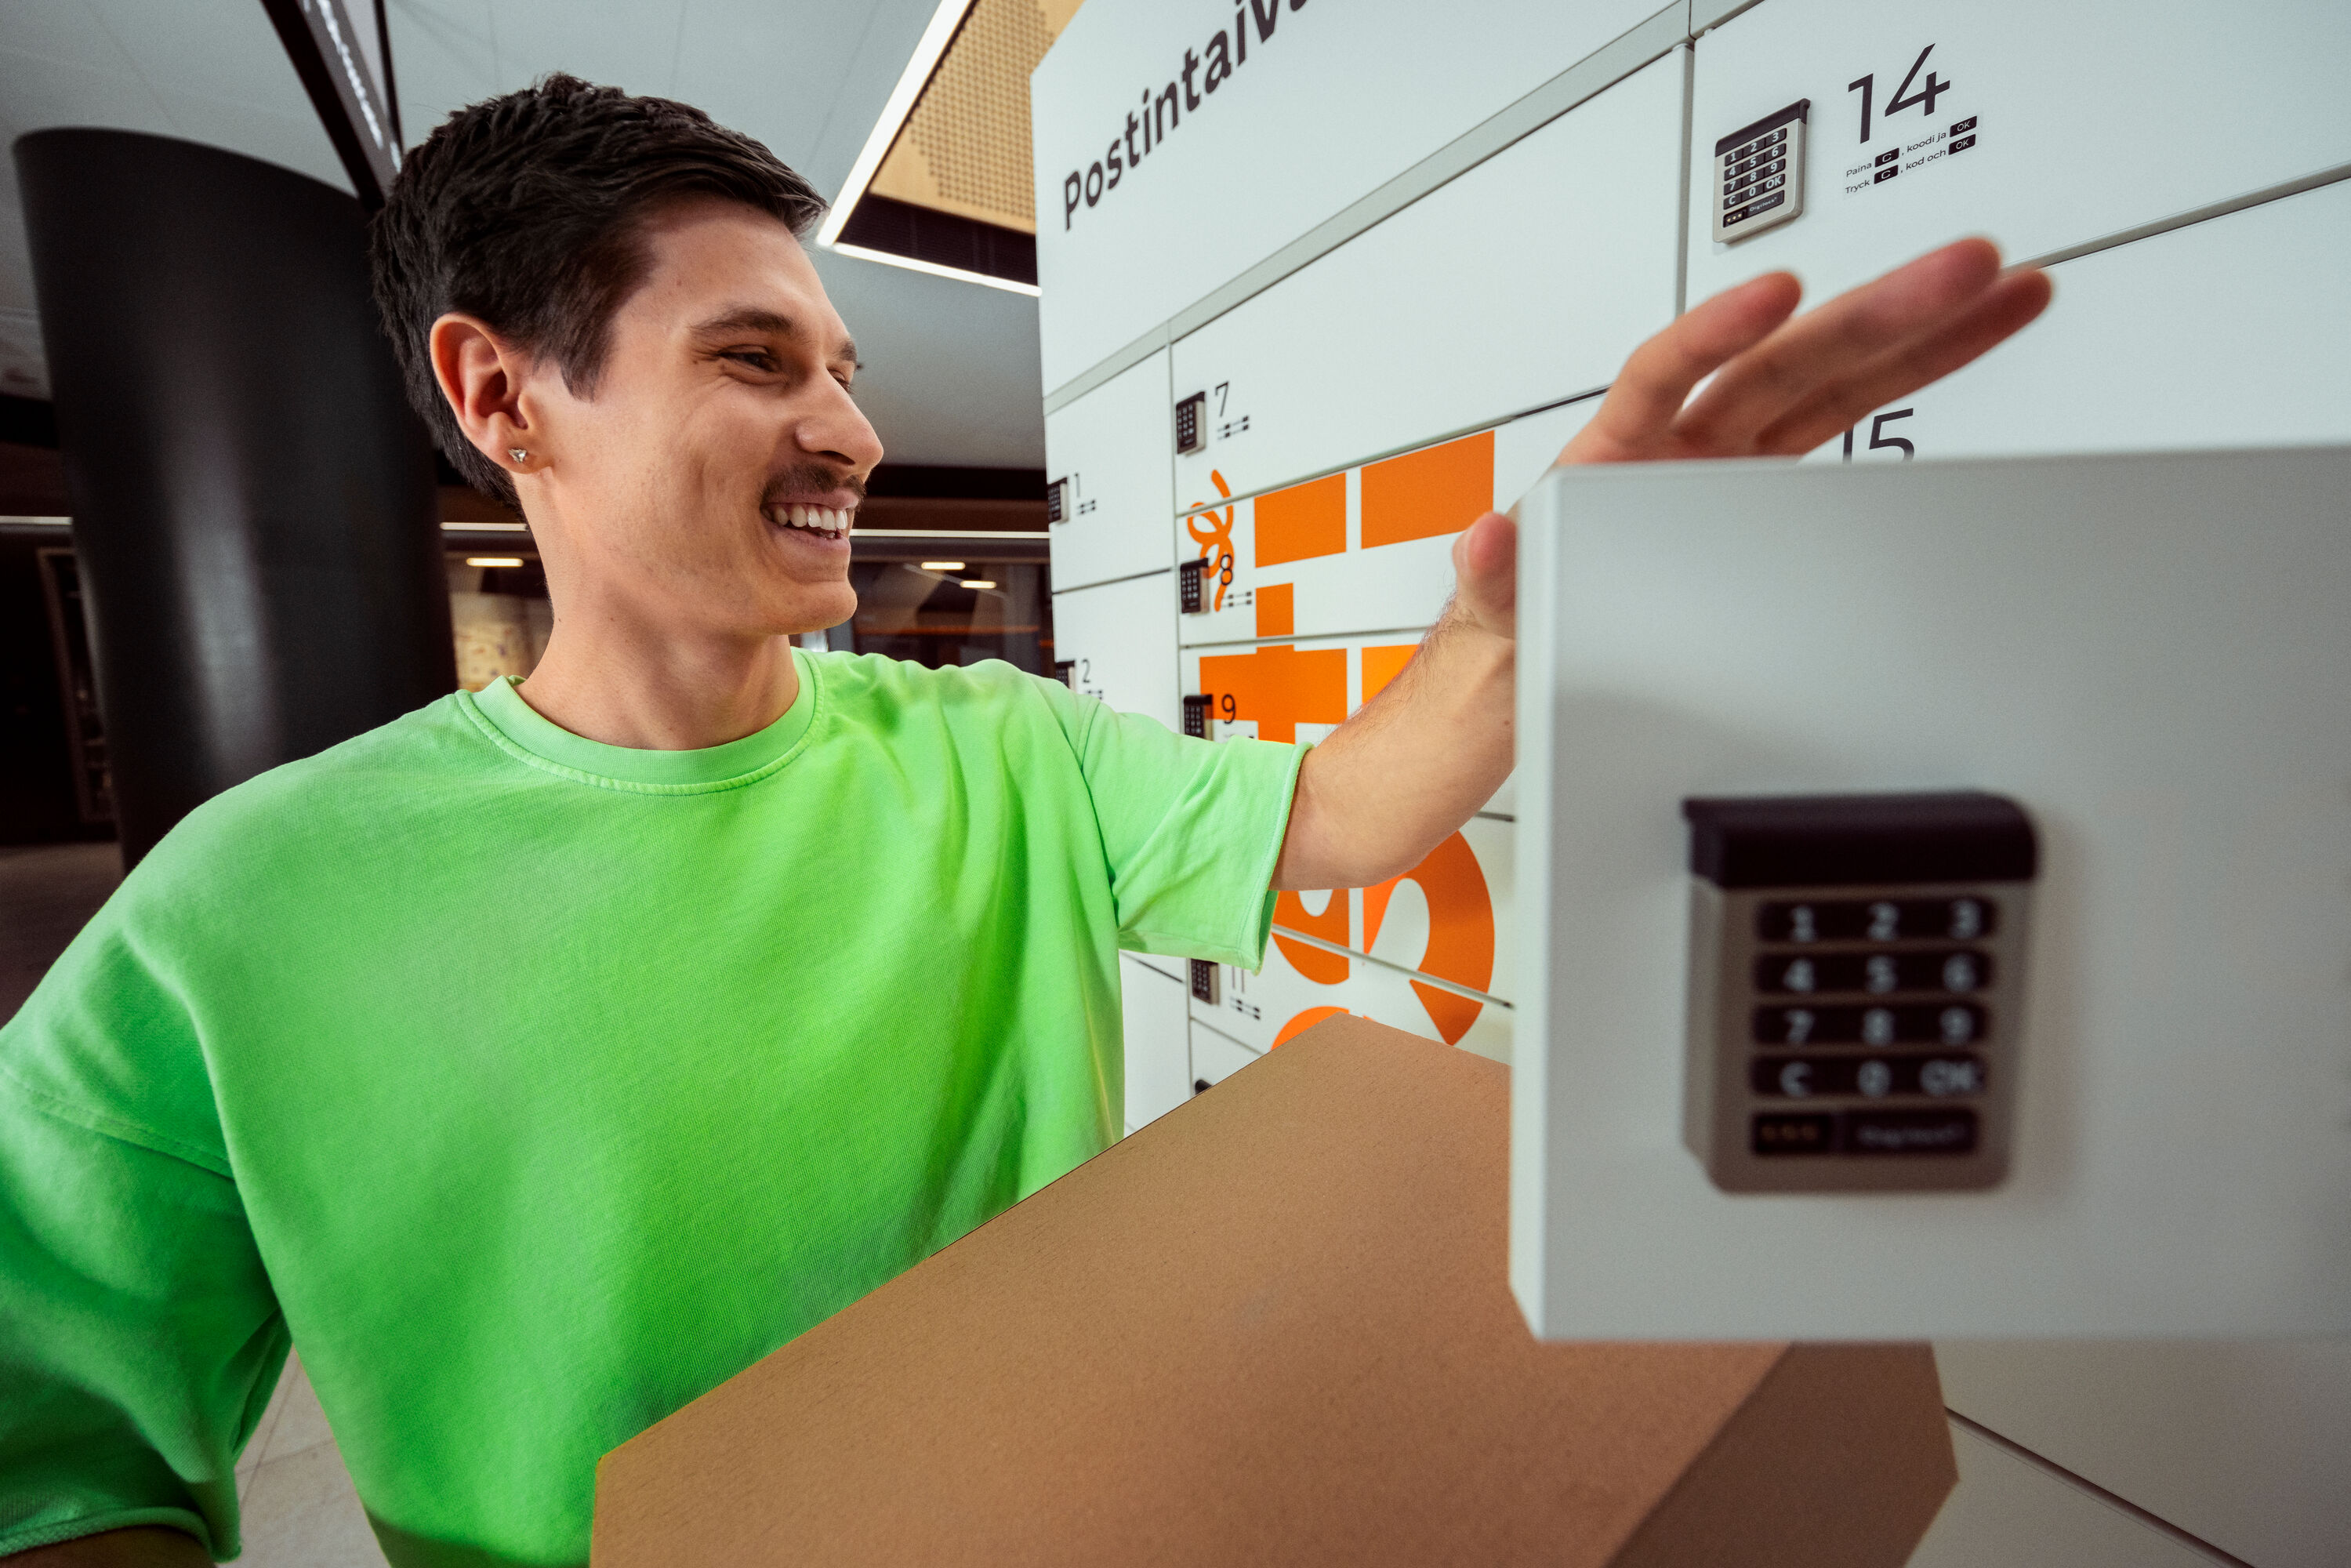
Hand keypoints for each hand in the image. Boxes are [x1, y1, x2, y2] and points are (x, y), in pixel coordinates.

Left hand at [1446, 238, 2052, 641]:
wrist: (1545, 649)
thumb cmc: (1526, 608)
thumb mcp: (1498, 603)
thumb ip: (1492, 574)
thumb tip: (1487, 542)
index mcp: (1618, 452)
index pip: (1668, 370)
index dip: (1717, 332)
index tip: (1771, 295)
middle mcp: (1687, 439)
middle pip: (1788, 359)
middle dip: (1873, 312)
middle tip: (1955, 267)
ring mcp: (1739, 458)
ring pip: (1838, 377)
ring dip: (1924, 332)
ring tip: (2000, 286)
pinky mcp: (1777, 487)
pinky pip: (1851, 420)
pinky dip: (1913, 379)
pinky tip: (1978, 333)